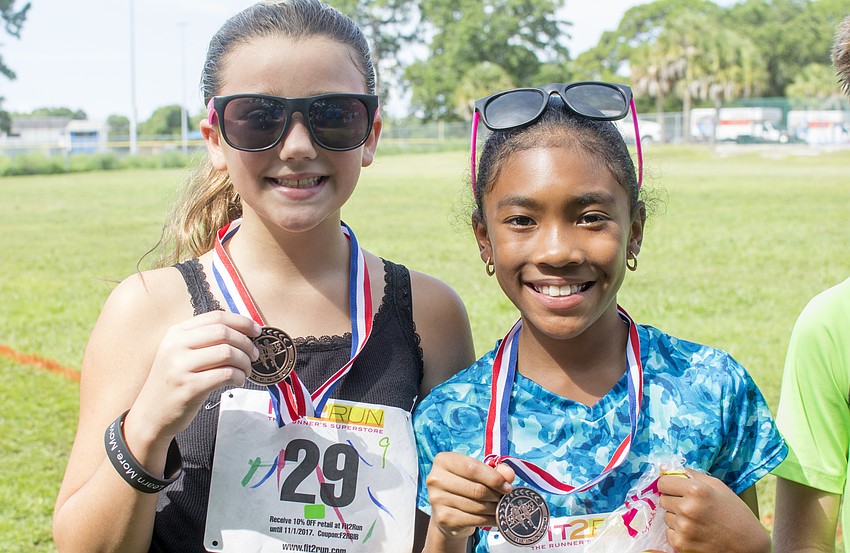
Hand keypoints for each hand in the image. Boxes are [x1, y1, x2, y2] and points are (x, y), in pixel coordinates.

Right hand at [131, 310, 260, 440]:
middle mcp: (176, 346)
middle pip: (224, 333)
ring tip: (246, 370)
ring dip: (245, 362)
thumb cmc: (174, 382)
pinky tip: (238, 381)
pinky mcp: (189, 387)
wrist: (151, 414)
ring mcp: (180, 366)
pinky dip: (239, 376)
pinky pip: (225, 374)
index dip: (242, 322)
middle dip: (246, 343)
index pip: (216, 317)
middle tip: (254, 354)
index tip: (256, 331)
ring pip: (227, 353)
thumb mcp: (181, 354)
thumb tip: (244, 330)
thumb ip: (205, 340)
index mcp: (177, 333)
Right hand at [424, 452, 514, 548]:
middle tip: (506, 498)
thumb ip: (496, 470)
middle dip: (496, 495)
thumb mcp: (478, 472)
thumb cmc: (464, 485)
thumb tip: (509, 475)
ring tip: (501, 507)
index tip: (507, 486)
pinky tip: (495, 517)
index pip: (473, 468)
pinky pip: (475, 519)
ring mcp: (437, 500)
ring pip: (478, 506)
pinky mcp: (444, 518)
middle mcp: (436, 479)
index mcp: (443, 461)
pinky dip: (490, 519)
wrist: (446, 512)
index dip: (494, 478)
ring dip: (495, 508)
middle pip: (477, 489)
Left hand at [657, 470, 769, 552]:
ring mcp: (683, 527)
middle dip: (674, 500)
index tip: (676, 488)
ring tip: (696, 520)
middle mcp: (687, 508)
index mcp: (697, 490)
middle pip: (663, 499)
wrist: (748, 547)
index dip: (669, 484)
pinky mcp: (681, 543)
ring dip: (676, 517)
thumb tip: (665, 467)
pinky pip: (669, 532)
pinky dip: (678, 532)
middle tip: (692, 506)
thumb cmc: (735, 514)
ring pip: (666, 516)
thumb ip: (692, 475)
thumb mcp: (718, 487)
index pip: (663, 482)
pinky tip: (695, 532)